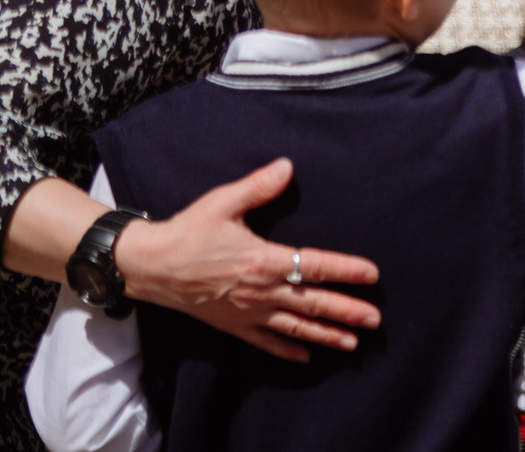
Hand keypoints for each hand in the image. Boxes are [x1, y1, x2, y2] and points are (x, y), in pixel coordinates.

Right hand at [111, 158, 380, 361]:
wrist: (149, 265)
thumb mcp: (223, 202)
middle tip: (375, 321)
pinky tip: (305, 358)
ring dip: (325, 336)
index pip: (314, 265)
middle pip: (312, 303)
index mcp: (263, 260)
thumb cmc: (188, 231)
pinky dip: (286, 350)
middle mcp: (260, 291)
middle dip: (346, 312)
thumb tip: (288, 166)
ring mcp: (246, 312)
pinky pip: (264, 341)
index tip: (373, 274)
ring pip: (294, 327)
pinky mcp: (231, 325)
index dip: (346, 271)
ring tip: (352, 344)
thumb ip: (259, 185)